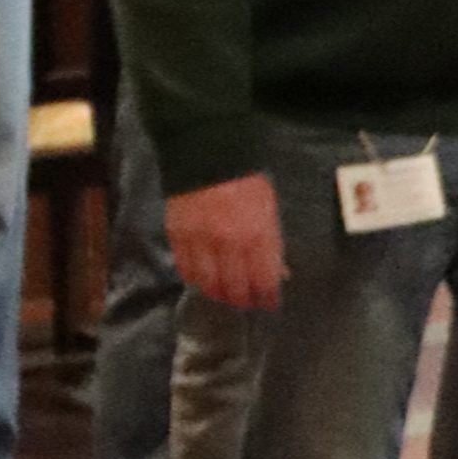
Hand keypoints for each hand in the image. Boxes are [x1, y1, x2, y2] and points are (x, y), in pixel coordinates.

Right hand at [169, 172, 286, 314]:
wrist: (208, 154)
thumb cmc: (246, 181)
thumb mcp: (269, 210)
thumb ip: (272, 244)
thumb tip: (279, 273)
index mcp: (258, 235)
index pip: (264, 280)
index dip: (267, 298)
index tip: (269, 303)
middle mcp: (230, 242)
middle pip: (236, 288)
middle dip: (243, 300)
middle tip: (246, 304)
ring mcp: (202, 240)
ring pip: (209, 283)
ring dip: (218, 294)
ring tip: (224, 296)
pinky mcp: (179, 235)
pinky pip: (186, 268)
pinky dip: (194, 279)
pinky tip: (202, 280)